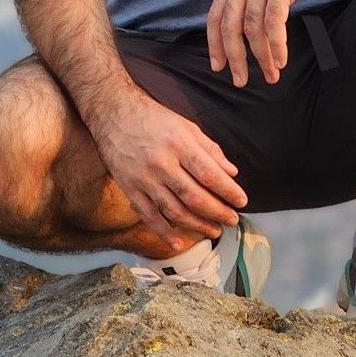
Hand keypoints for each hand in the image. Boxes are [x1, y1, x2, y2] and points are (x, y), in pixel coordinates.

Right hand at [91, 89, 248, 248]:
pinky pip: (149, 216)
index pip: (209, 173)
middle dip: (217, 212)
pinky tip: (178, 243)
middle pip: (194, 196)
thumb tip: (232, 172)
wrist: (113, 114)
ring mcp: (144, 178)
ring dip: (197, 225)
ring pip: (174, 211)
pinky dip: (164, 233)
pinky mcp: (130, 189)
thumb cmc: (154, 118)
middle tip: (232, 220)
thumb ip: (210, 149)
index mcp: (179, 144)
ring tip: (214, 230)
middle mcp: (162, 163)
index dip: (228, 191)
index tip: (242, 201)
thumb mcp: (186, 125)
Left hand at [207, 0, 334, 86]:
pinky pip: (273, 22)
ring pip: (252, 30)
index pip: (215, 17)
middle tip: (240, 81)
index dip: (214, 44)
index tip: (218, 66)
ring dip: (261, 57)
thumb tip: (249, 18)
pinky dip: (276, 45)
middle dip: (234, 58)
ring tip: (271, 75)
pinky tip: (282, 59)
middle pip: (229, 28)